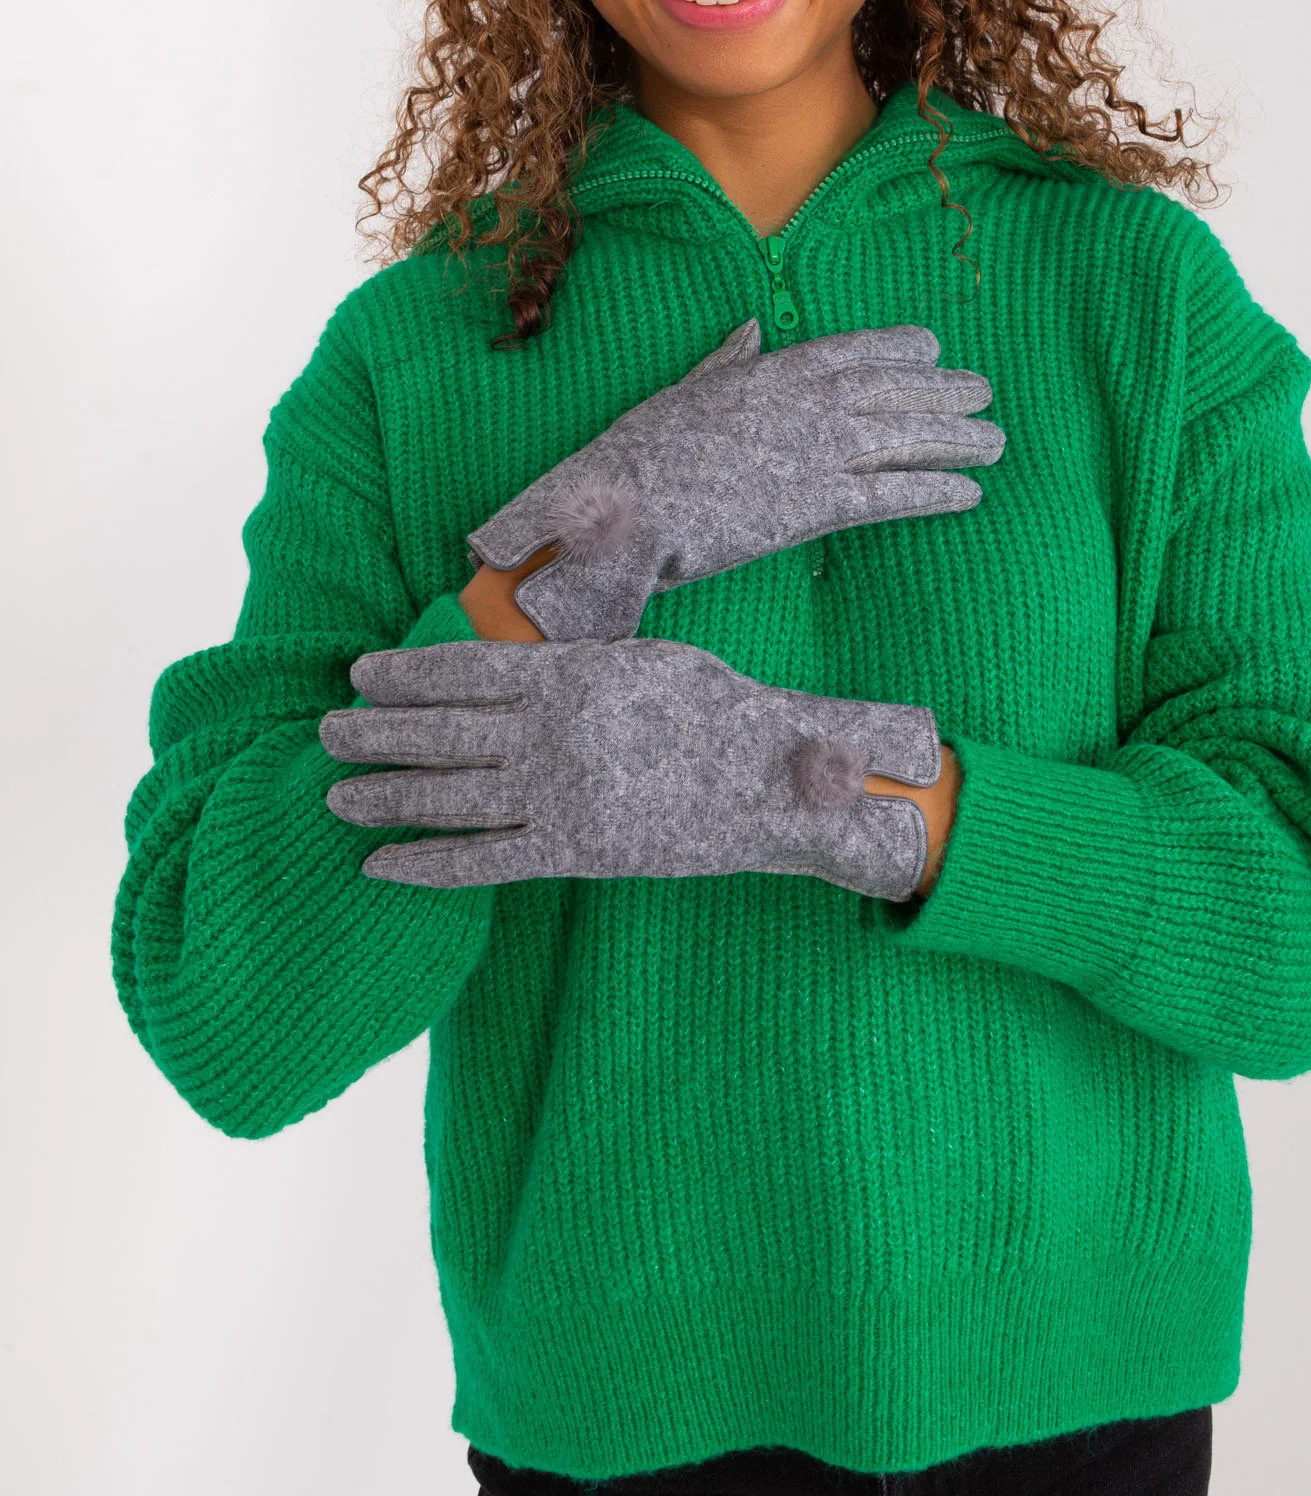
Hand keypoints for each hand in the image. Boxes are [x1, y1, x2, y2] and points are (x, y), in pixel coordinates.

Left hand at [320, 636, 940, 900]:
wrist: (772, 778)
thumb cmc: (717, 709)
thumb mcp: (651, 659)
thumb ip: (581, 661)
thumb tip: (527, 657)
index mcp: (570, 675)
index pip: (465, 668)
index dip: (406, 673)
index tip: (361, 672)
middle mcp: (551, 732)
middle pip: (441, 732)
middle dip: (374, 734)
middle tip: (324, 732)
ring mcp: (558, 793)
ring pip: (447, 795)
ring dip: (383, 795)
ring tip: (335, 795)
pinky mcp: (572, 851)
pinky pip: (482, 859)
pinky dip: (425, 864)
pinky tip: (380, 867)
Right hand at [464, 317, 1004, 640]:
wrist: (627, 507)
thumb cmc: (641, 452)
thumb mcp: (686, 390)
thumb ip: (727, 360)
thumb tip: (748, 330)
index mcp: (776, 371)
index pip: (856, 350)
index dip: (901, 351)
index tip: (933, 348)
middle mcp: (809, 404)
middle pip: (897, 392)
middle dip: (945, 392)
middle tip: (984, 394)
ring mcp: (819, 453)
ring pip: (909, 440)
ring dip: (958, 440)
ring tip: (994, 442)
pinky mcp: (820, 507)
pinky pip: (895, 496)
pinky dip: (937, 492)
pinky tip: (969, 494)